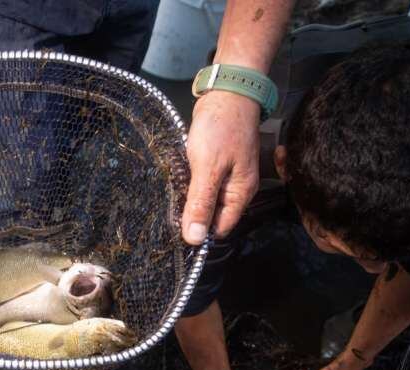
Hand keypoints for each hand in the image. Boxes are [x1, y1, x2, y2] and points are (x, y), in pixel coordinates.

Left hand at [182, 91, 260, 243]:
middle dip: (194, 216)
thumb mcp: (208, 168)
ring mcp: (227, 176)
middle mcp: (236, 189)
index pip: (220, 228)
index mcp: (240, 194)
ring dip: (190, 200)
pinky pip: (202, 185)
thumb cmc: (221, 128)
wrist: (227, 92)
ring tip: (171, 197)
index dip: (200, 231)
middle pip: (213, 216)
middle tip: (169, 211)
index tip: (177, 230)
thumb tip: (195, 238)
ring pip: (206, 200)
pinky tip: (177, 181)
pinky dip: (190, 185)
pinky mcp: (216, 165)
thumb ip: (201, 203)